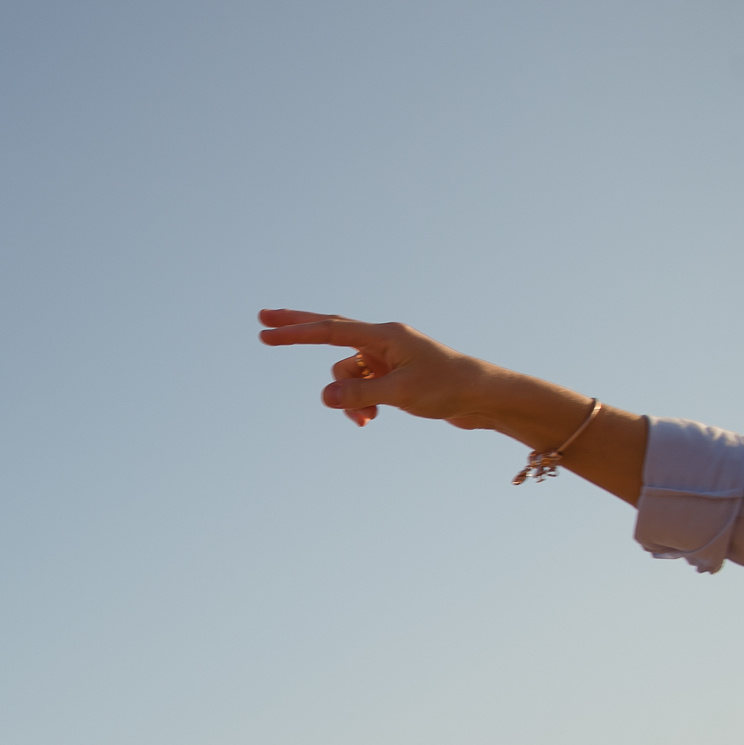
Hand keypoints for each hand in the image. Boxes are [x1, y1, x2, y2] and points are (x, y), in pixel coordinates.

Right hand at [257, 308, 504, 429]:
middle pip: (330, 331)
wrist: (484, 397)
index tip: (265, 330)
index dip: (294, 332)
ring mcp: (387, 356)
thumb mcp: (400, 394)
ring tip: (365, 421)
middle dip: (297, 330)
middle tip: (262, 321)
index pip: (330, 331)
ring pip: (346, 374)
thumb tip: (323, 396)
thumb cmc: (449, 388)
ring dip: (347, 399)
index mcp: (385, 335)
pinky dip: (359, 403)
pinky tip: (370, 420)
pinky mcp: (393, 374)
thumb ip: (359, 394)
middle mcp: (383, 340)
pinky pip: (360, 386)